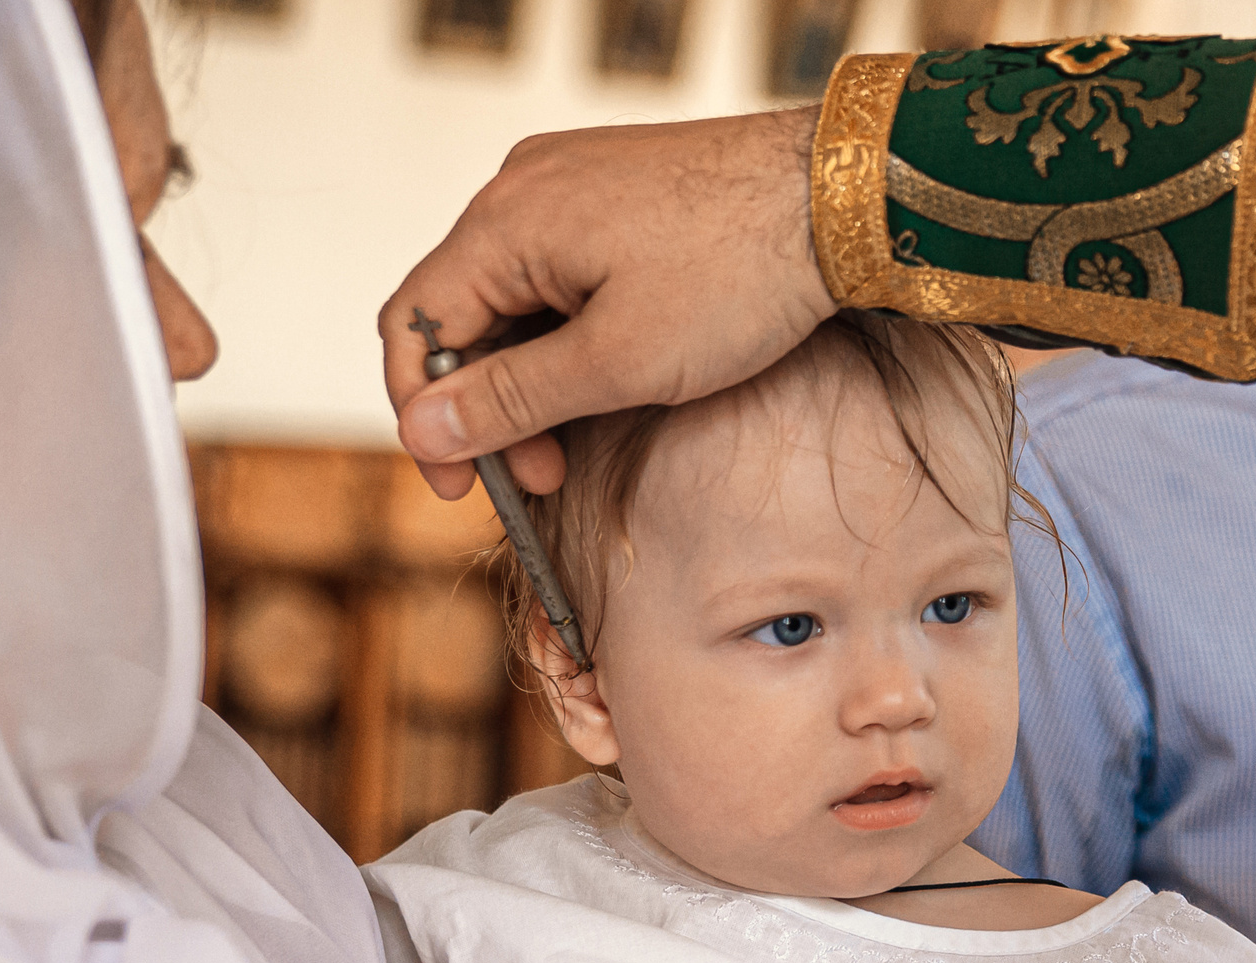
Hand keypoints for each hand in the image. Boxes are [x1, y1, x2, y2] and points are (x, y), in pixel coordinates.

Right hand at [377, 107, 832, 498]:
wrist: (842, 199)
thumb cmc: (740, 272)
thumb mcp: (619, 361)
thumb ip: (513, 399)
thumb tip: (424, 429)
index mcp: (505, 221)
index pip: (413, 325)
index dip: (427, 416)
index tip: (461, 486)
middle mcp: (523, 187)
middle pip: (462, 313)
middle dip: (494, 405)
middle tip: (544, 475)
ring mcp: (570, 184)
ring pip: (515, 298)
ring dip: (535, 376)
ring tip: (583, 437)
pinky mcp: (615, 193)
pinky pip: (560, 272)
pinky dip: (570, 334)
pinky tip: (613, 376)